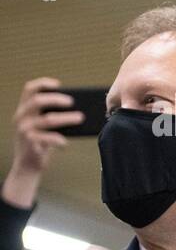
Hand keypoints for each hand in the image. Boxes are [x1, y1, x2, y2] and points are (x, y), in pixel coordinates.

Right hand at [5, 78, 79, 207]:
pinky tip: (65, 143)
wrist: (28, 166)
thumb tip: (79, 110)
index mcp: (24, 110)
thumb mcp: (44, 128)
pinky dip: (59, 139)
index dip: (43, 83)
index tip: (58, 84)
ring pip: (47, 119)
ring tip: (81, 118)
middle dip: (56, 99)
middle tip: (73, 102)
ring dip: (66, 118)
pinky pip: (47, 138)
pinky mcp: (29, 142)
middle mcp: (21, 117)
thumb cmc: (41, 144)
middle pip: (37, 101)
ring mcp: (24, 129)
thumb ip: (52, 117)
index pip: (29, 89)